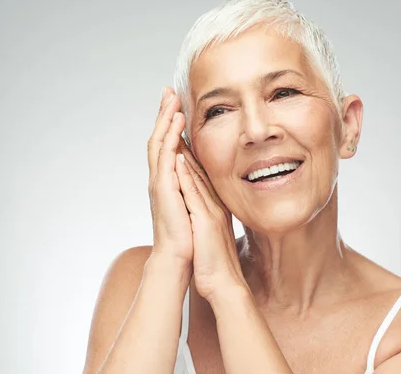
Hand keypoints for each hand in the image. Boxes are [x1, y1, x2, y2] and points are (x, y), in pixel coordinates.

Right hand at [147, 87, 192, 268]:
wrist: (180, 258)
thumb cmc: (191, 236)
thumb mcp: (199, 203)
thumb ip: (200, 188)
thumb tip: (212, 179)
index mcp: (170, 180)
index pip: (170, 144)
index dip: (172, 123)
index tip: (178, 103)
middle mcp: (161, 178)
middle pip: (160, 138)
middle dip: (164, 114)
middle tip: (169, 91)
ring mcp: (160, 184)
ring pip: (159, 144)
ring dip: (165, 120)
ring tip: (172, 99)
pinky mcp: (163, 191)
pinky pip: (164, 159)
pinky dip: (169, 140)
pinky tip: (176, 125)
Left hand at [174, 142, 247, 303]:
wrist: (224, 283)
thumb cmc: (214, 262)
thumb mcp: (209, 232)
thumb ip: (205, 215)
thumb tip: (198, 207)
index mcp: (212, 205)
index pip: (198, 172)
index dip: (189, 149)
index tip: (179, 129)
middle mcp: (213, 203)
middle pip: (198, 166)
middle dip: (186, 140)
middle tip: (176, 116)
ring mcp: (211, 211)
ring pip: (196, 175)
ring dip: (186, 150)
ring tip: (176, 127)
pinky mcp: (206, 222)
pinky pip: (194, 195)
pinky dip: (186, 176)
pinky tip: (178, 160)